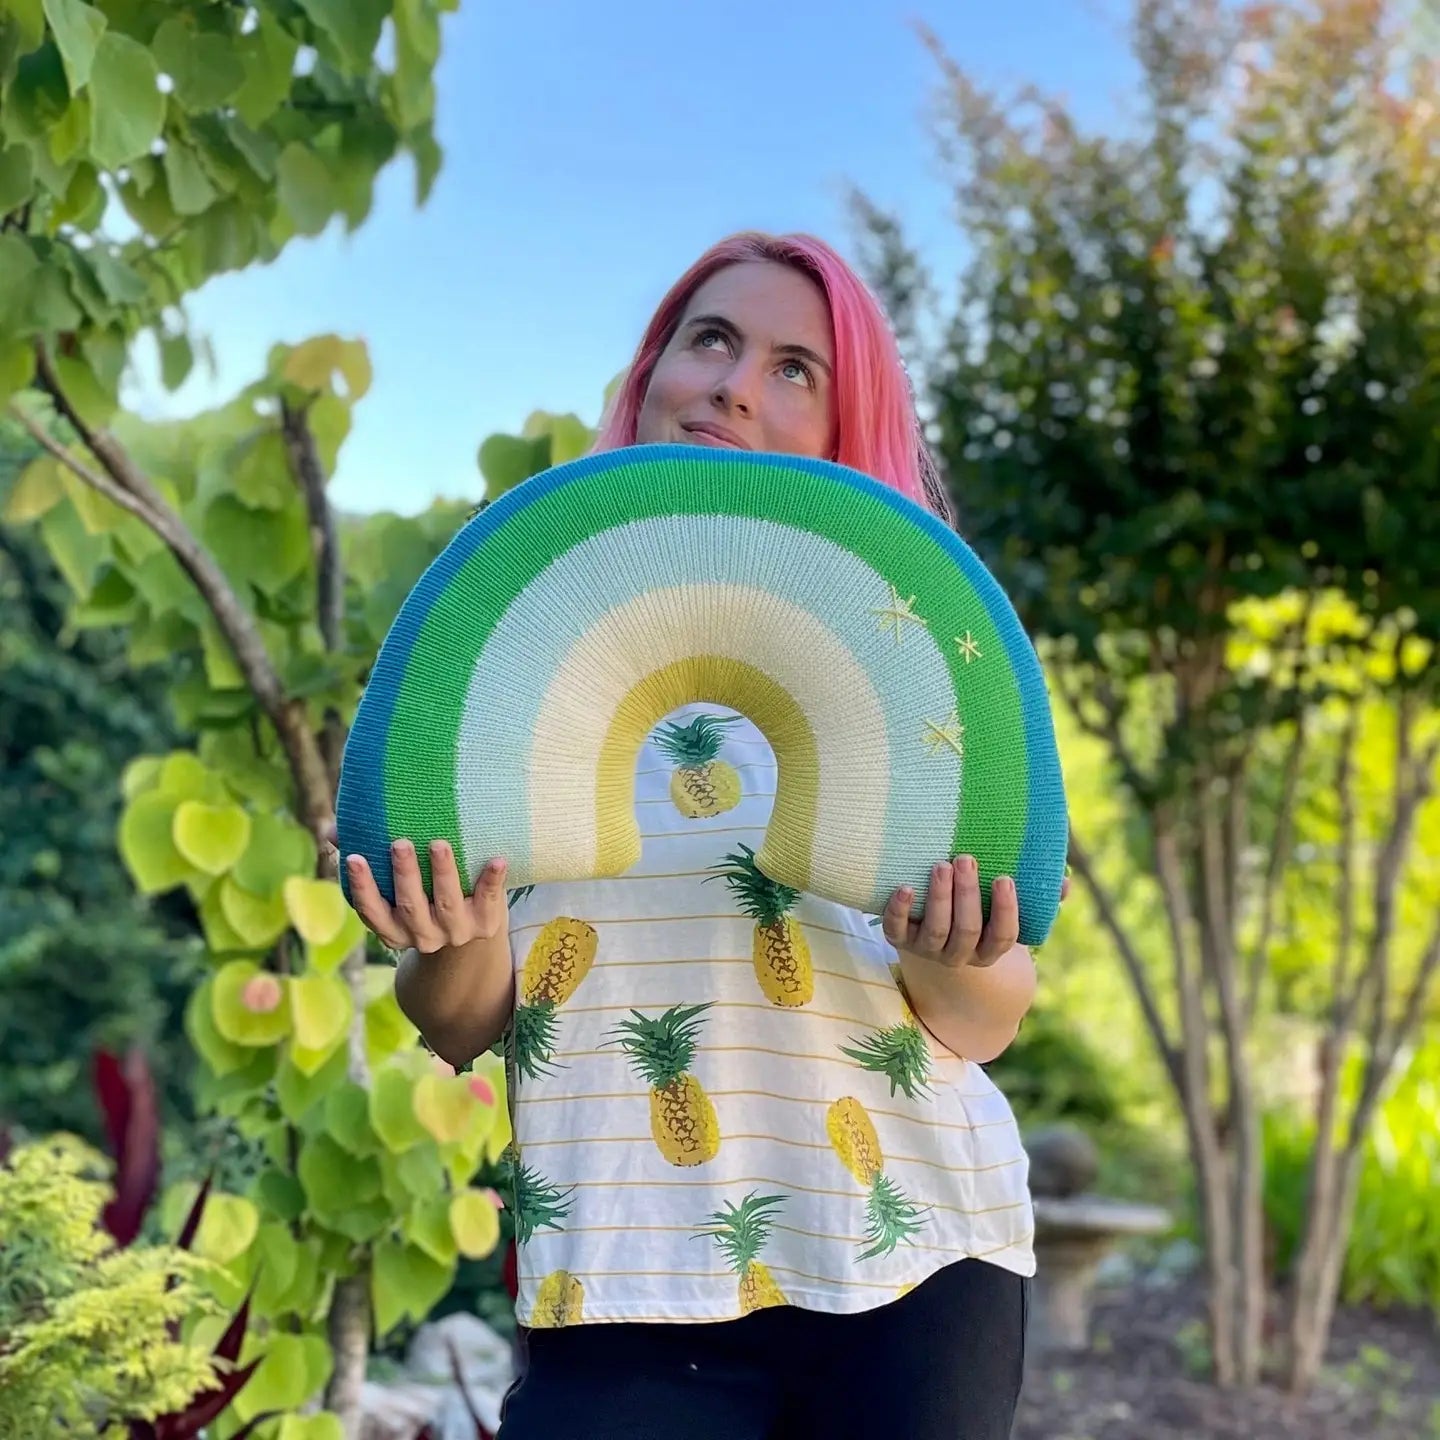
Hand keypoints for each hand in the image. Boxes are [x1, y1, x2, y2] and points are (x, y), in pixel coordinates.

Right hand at [345, 838, 508, 954]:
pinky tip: (497, 859)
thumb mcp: (396, 885)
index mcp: (394, 928)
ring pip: (446, 903)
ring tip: (439, 844)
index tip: (354, 857)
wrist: (473, 928)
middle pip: (410, 906)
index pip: (371, 910)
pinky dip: (491, 880)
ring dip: (442, 873)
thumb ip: (366, 855)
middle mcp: (422, 935)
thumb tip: (331, 830)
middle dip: (405, 874)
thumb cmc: (424, 894)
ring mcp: (455, 932)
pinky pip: (488, 901)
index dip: (361, 886)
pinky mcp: (485, 924)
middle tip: (401, 842)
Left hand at [882, 856, 1023, 969]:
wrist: (924, 932)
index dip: (1005, 909)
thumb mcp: (984, 906)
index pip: (1002, 936)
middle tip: (965, 860)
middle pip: (967, 930)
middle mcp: (959, 953)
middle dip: (967, 893)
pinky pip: (897, 929)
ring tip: (941, 866)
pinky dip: (900, 910)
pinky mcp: (901, 940)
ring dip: (940, 896)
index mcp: (986, 949)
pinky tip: (905, 888)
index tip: (1004, 878)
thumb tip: (1005, 848)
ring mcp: (928, 949)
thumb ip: (993, 888)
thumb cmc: (964, 909)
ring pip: (936, 930)